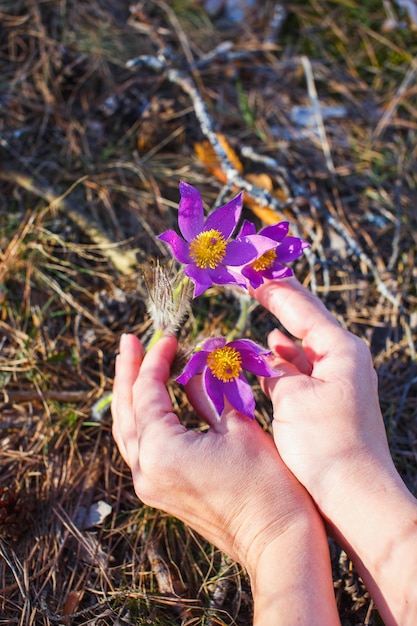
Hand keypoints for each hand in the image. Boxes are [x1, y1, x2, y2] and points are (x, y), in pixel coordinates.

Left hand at [111, 333, 338, 624]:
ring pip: (128, 430)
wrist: (277, 541)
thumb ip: (211, 386)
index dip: (157, 359)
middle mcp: (145, 470)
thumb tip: (202, 352)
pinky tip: (152, 403)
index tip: (170, 336)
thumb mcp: (238, 425)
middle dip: (127, 372)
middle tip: (129, 340)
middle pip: (125, 410)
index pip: (147, 391)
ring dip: (130, 396)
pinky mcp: (162, 491)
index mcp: (160, 450)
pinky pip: (141, 447)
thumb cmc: (267, 483)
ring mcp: (150, 485)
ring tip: (133, 365)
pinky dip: (143, 420)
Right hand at [253, 277, 416, 625]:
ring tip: (260, 314)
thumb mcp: (292, 398)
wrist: (353, 495)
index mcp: (340, 349)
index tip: (250, 275)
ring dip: (281, 333)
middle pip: (307, 321)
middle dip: (281, 303)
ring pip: (304, 346)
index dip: (274, 290)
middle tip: (255, 283)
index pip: (302, 307)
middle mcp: (344, 359)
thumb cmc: (324, 444)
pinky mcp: (332, 401)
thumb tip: (268, 359)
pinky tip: (270, 355)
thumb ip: (276, 371)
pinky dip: (285, 361)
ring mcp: (339, 380)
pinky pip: (304, 370)